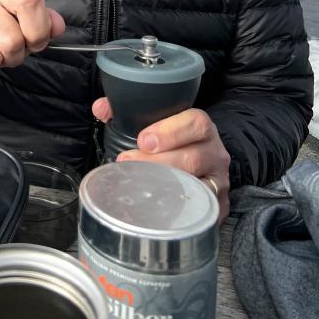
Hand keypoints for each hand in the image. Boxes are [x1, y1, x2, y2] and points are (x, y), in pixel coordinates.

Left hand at [91, 98, 230, 223]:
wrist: (203, 165)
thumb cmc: (174, 143)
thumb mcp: (157, 123)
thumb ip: (127, 111)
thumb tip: (100, 107)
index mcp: (202, 128)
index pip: (196, 123)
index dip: (169, 131)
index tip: (143, 140)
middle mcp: (215, 153)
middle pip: (193, 157)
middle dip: (159, 162)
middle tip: (130, 162)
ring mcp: (218, 182)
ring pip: (198, 185)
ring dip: (164, 185)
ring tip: (138, 183)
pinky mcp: (217, 208)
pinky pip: (200, 210)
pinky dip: (179, 209)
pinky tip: (158, 206)